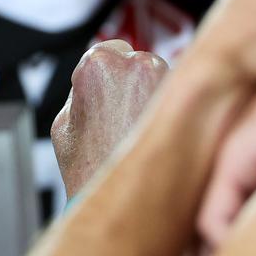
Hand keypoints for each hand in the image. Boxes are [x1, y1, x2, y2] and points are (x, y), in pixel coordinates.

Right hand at [52, 40, 168, 197]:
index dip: (109, 74)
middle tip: (125, 116)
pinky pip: (182, 99)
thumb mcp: (63, 125)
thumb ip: (79, 94)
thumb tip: (88, 86)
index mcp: (98, 63)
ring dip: (155, 97)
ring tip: (139, 133)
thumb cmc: (89, 172)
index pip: (110, 49)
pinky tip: (159, 139)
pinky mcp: (192, 100)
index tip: (111, 91)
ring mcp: (169, 82)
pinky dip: (174, 113)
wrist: (121, 206)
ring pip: (162, 80)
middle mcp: (137, 63)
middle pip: (138, 62)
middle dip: (134, 84)